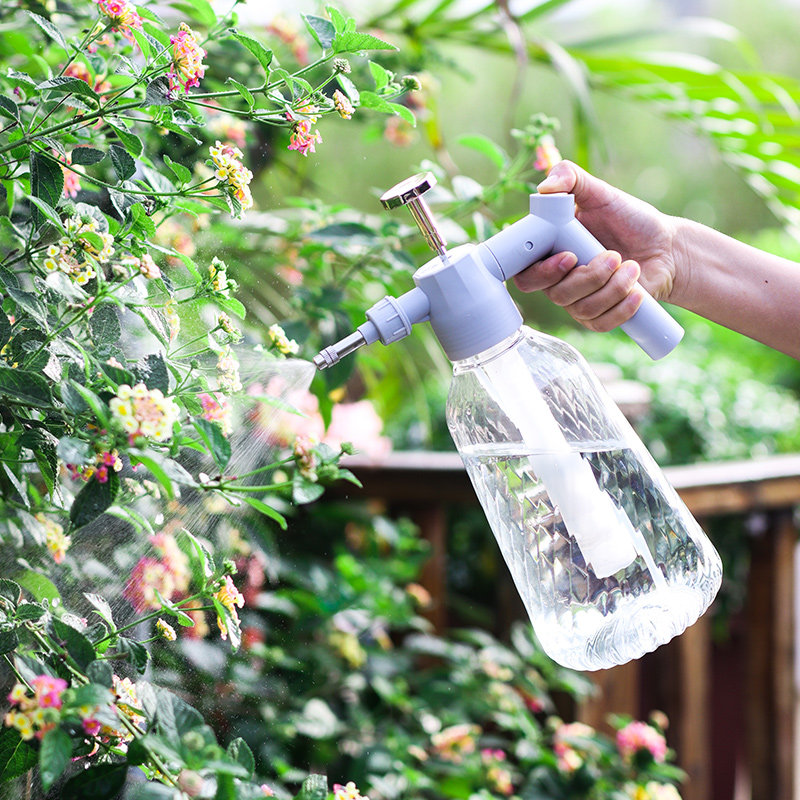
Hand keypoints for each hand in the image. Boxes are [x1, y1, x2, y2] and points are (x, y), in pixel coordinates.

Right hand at [513, 160, 679, 331]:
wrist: (665, 246)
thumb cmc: (629, 219)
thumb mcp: (601, 193)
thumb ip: (570, 178)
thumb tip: (544, 188)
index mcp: (550, 254)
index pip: (525, 274)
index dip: (539, 273)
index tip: (568, 256)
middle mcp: (558, 282)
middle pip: (555, 294)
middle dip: (587, 277)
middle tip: (612, 256)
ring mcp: (578, 303)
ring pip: (581, 308)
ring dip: (612, 287)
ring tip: (632, 266)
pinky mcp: (600, 318)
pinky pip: (601, 323)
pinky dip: (621, 308)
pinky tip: (636, 291)